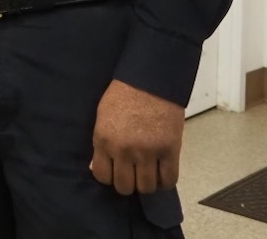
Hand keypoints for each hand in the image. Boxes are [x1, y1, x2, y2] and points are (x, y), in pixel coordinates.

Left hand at [90, 79, 183, 194]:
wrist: (151, 78)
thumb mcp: (102, 116)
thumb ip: (100, 143)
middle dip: (128, 182)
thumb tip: (96, 167)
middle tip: (133, 173)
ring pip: (146, 187)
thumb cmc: (123, 93)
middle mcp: (124, 150)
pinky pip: (169, 180)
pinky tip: (163, 172)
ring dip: (147, 183)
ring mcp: (148, 152)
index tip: (116, 171)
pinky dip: (166, 181)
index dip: (110, 177)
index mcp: (104, 140)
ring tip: (149, 172)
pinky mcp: (170, 150)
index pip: (102, 176)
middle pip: (125, 186)